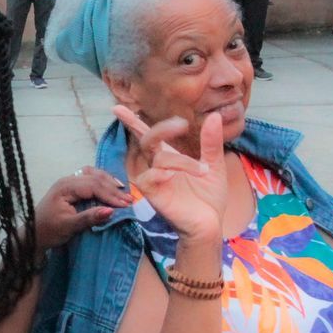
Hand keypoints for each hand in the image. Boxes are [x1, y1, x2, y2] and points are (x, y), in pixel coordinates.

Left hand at [34, 166, 131, 251]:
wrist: (33, 234)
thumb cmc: (49, 231)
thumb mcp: (69, 226)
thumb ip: (89, 218)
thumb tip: (110, 211)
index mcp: (65, 187)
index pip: (93, 186)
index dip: (111, 195)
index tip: (125, 205)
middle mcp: (67, 180)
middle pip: (95, 178)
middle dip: (113, 189)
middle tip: (130, 201)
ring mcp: (69, 181)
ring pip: (94, 174)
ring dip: (109, 182)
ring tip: (124, 192)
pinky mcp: (71, 186)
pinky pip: (90, 178)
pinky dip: (102, 181)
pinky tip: (111, 187)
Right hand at [113, 104, 228, 244]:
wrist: (210, 225)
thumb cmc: (209, 197)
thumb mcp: (215, 165)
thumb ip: (211, 142)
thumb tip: (215, 116)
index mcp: (168, 157)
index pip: (147, 135)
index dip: (132, 121)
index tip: (117, 107)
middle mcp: (158, 167)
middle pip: (148, 139)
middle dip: (162, 129)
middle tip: (182, 124)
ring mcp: (154, 181)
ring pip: (158, 158)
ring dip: (182, 161)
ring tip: (204, 170)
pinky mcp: (153, 195)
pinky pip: (148, 178)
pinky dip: (162, 173)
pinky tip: (175, 176)